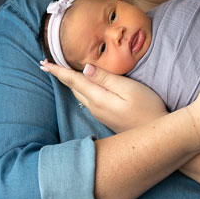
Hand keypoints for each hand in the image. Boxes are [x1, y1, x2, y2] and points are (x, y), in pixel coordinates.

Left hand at [42, 60, 167, 132]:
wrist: (155, 135)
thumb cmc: (148, 108)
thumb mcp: (129, 88)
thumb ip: (107, 79)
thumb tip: (85, 69)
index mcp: (98, 98)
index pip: (74, 81)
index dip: (58, 71)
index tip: (43, 63)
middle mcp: (95, 107)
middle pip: (73, 88)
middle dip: (60, 75)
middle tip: (45, 64)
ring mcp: (100, 113)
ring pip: (79, 94)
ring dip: (69, 82)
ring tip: (59, 72)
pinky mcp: (106, 116)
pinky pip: (87, 99)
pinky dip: (80, 88)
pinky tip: (81, 85)